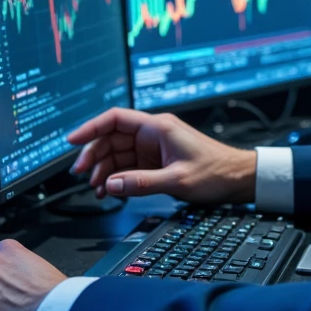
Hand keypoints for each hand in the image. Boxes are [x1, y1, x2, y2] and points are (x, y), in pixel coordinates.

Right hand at [67, 108, 256, 203]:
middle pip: (112, 139)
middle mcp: (153, 134)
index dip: (90, 127)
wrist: (238, 179)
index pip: (115, 119)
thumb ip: (141, 182)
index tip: (72, 140)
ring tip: (97, 190)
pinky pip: (129, 167)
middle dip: (94, 156)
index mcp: (157, 128)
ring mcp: (153, 148)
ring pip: (118, 155)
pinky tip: (111, 192)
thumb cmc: (216, 172)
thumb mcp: (177, 180)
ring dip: (105, 171)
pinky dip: (117, 179)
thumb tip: (111, 185)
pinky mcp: (156, 162)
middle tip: (82, 175)